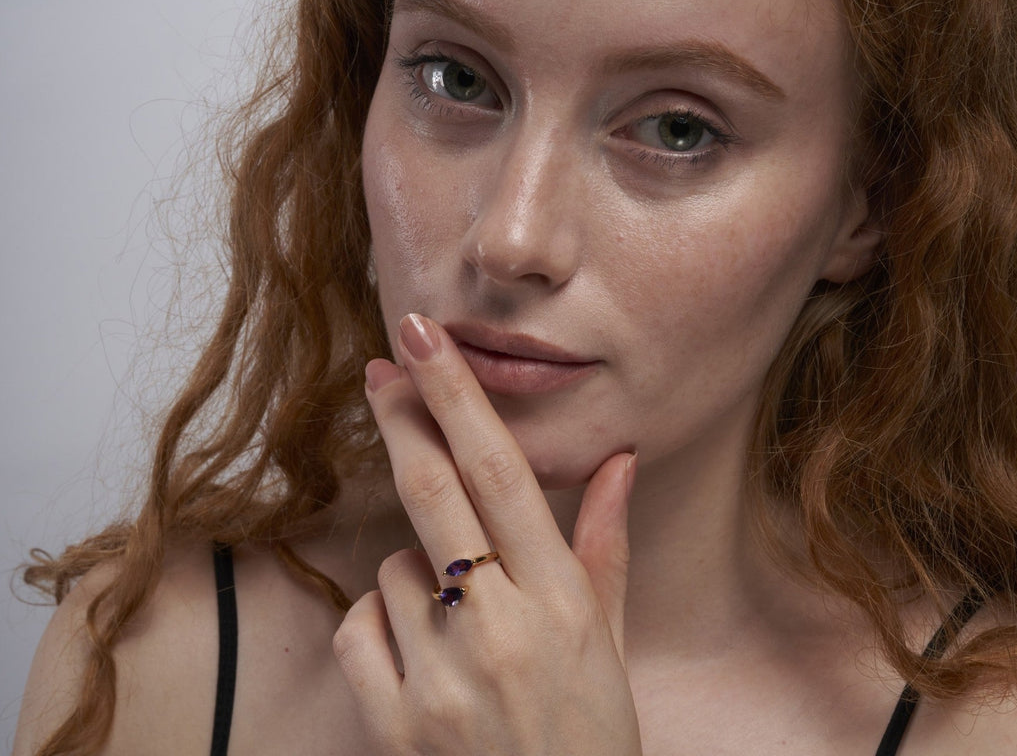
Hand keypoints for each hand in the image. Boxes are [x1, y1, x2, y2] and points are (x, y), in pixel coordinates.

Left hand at [333, 313, 641, 755]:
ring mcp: (442, 677)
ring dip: (412, 571)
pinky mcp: (394, 723)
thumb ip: (605, 544)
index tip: (425, 339)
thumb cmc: (586, 736)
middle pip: (434, 490)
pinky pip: (359, 628)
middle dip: (403, 416)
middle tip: (381, 367)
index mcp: (559, 599)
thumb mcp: (609, 641)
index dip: (458, 396)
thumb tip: (616, 458)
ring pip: (393, 567)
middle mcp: (499, 627)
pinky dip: (379, 628)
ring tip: (455, 624)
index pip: (501, 471)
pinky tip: (417, 661)